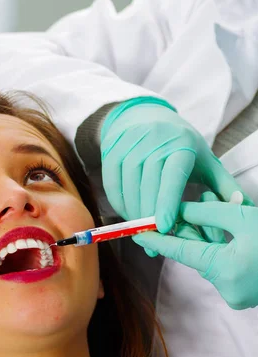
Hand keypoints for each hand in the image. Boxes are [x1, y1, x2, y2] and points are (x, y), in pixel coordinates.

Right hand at [100, 98, 253, 256]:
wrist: (145, 117)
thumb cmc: (180, 145)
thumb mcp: (204, 160)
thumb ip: (223, 186)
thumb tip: (243, 206)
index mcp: (181, 145)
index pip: (172, 177)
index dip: (166, 202)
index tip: (164, 227)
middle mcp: (154, 141)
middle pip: (148, 185)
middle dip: (149, 216)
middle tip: (154, 239)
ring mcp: (130, 144)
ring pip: (128, 187)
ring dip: (134, 213)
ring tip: (143, 229)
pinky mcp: (112, 150)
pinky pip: (112, 185)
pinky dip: (120, 204)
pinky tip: (130, 213)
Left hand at [132, 193, 257, 309]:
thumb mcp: (243, 218)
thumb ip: (207, 213)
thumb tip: (178, 210)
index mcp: (226, 270)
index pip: (180, 252)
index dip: (157, 240)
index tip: (137, 232)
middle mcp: (227, 289)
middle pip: (195, 254)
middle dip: (193, 229)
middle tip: (195, 205)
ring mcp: (235, 296)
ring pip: (209, 261)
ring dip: (210, 239)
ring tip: (224, 216)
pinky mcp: (242, 296)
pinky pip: (221, 270)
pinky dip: (222, 253)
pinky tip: (233, 238)